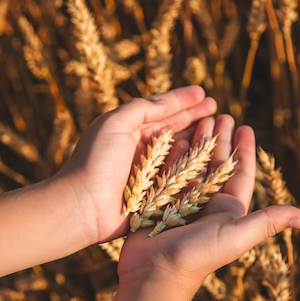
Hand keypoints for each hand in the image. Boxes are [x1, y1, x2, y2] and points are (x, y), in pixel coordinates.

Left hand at [56, 86, 216, 245]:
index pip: (160, 111)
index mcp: (128, 131)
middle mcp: (140, 150)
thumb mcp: (115, 124)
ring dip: (198, 140)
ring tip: (217, 128)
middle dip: (195, 118)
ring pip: (179, 152)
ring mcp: (148, 173)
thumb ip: (141, 109)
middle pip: (173, 130)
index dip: (182, 101)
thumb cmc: (95, 162)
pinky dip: (193, 167)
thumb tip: (167, 100)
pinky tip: (208, 157)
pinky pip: (179, 178)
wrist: (82, 207)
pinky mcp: (155, 195)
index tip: (204, 93)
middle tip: (217, 108)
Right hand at [116, 114, 299, 291]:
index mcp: (227, 210)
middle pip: (216, 165)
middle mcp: (206, 205)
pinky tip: (175, 137)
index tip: (246, 127)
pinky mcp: (159, 202)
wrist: (155, 274)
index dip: (245, 151)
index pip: (240, 174)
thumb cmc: (198, 256)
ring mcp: (181, 203)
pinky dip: (173, 154)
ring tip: (200, 119)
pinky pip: (168, 172)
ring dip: (197, 142)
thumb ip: (267, 221)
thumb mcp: (237, 236)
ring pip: (193, 165)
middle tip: (221, 114)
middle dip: (220, 140)